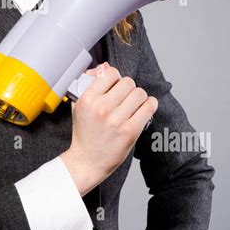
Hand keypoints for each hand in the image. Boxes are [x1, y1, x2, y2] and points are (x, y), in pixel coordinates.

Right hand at [60, 63, 157, 195]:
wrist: (87, 161)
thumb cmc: (84, 134)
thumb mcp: (79, 106)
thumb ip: (90, 85)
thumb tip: (105, 67)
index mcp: (88, 99)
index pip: (111, 73)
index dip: (116, 79)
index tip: (116, 86)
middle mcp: (101, 108)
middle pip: (128, 82)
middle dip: (129, 88)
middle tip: (126, 97)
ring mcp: (116, 120)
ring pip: (140, 93)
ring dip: (140, 97)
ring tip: (135, 104)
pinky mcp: (130, 131)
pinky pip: (148, 107)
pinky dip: (150, 105)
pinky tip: (145, 108)